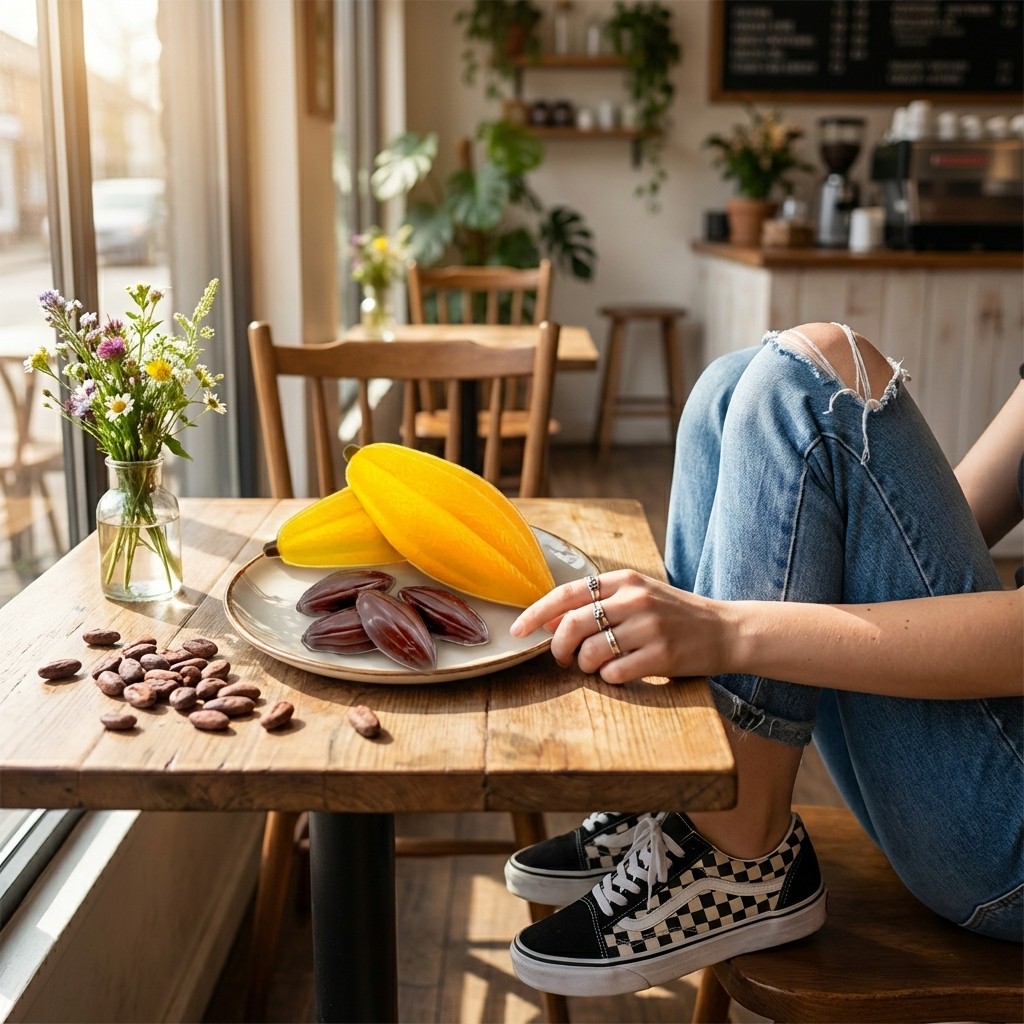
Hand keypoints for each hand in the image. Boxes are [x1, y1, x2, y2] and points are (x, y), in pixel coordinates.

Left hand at [510, 569, 727, 683]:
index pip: (567, 593)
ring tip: (599, 665)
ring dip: (586, 666)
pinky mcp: (661, 656)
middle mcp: (634, 599)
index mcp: (625, 580)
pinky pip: (614, 673)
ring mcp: (649, 627)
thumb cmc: (674, 615)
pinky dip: (609, 678)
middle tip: (562, 659)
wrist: (725, 630)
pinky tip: (623, 673)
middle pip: (572, 625)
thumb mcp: (636, 597)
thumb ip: (596, 604)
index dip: (535, 614)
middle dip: (557, 648)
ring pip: (590, 653)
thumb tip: (548, 620)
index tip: (516, 631)